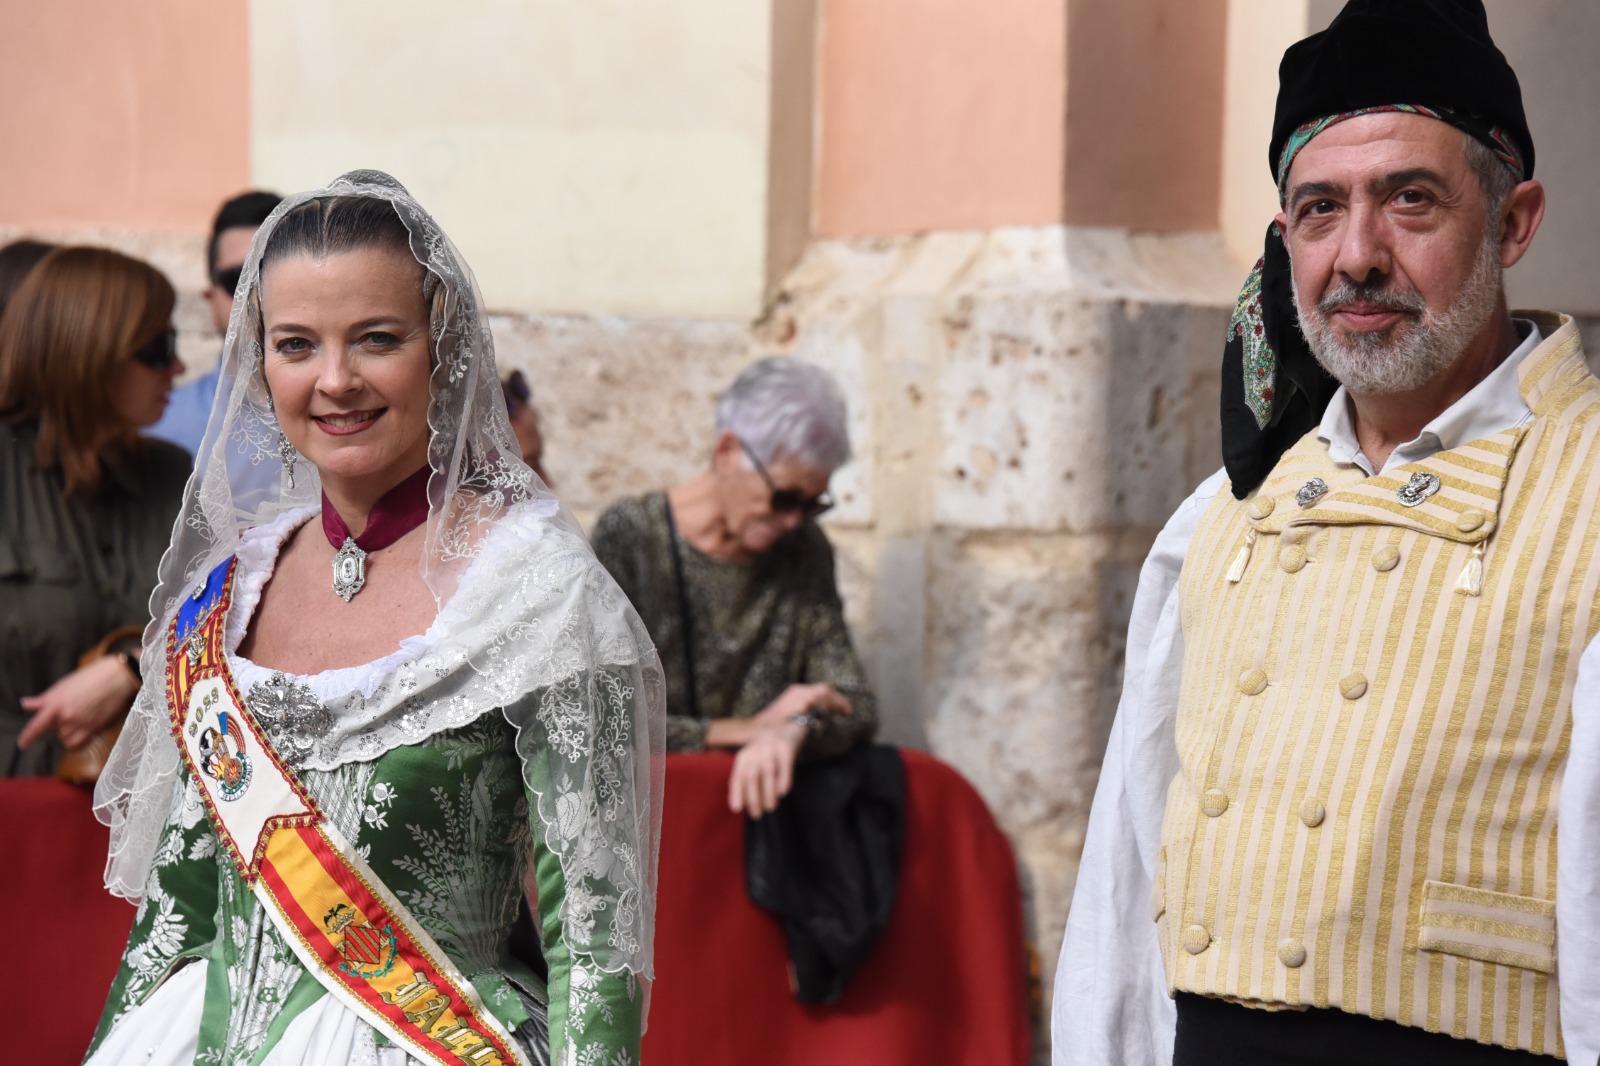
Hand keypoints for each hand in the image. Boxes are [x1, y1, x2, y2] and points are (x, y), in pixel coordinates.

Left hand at [18, 655, 138, 750]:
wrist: (119, 676)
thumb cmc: (92, 676)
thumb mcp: (64, 684)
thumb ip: (45, 698)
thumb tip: (26, 704)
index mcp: (57, 703)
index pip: (37, 725)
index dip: (28, 736)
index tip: (23, 744)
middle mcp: (67, 716)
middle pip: (53, 730)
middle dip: (57, 723)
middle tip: (68, 711)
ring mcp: (81, 723)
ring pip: (65, 738)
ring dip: (67, 731)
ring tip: (77, 718)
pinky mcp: (94, 728)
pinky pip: (78, 743)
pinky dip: (76, 740)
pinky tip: (81, 729)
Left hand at [728, 714, 807, 817]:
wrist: (785, 726)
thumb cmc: (766, 753)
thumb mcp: (752, 762)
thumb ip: (746, 779)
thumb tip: (741, 807)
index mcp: (744, 756)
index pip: (738, 776)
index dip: (736, 793)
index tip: (737, 809)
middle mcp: (755, 751)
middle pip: (751, 776)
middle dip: (753, 798)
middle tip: (757, 814)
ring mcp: (771, 748)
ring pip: (767, 772)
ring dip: (768, 792)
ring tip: (770, 807)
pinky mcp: (786, 748)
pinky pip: (784, 765)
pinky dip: (783, 779)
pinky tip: (783, 793)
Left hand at [753, 683, 852, 725]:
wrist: (753, 729)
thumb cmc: (771, 732)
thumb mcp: (792, 727)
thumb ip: (809, 720)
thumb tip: (822, 721)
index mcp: (801, 697)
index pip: (826, 693)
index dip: (839, 702)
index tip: (849, 711)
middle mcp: (798, 692)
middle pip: (824, 691)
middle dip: (837, 700)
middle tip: (847, 712)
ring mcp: (794, 694)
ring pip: (818, 693)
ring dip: (829, 701)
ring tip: (839, 711)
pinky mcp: (791, 699)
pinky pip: (812, 696)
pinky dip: (821, 702)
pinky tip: (824, 711)